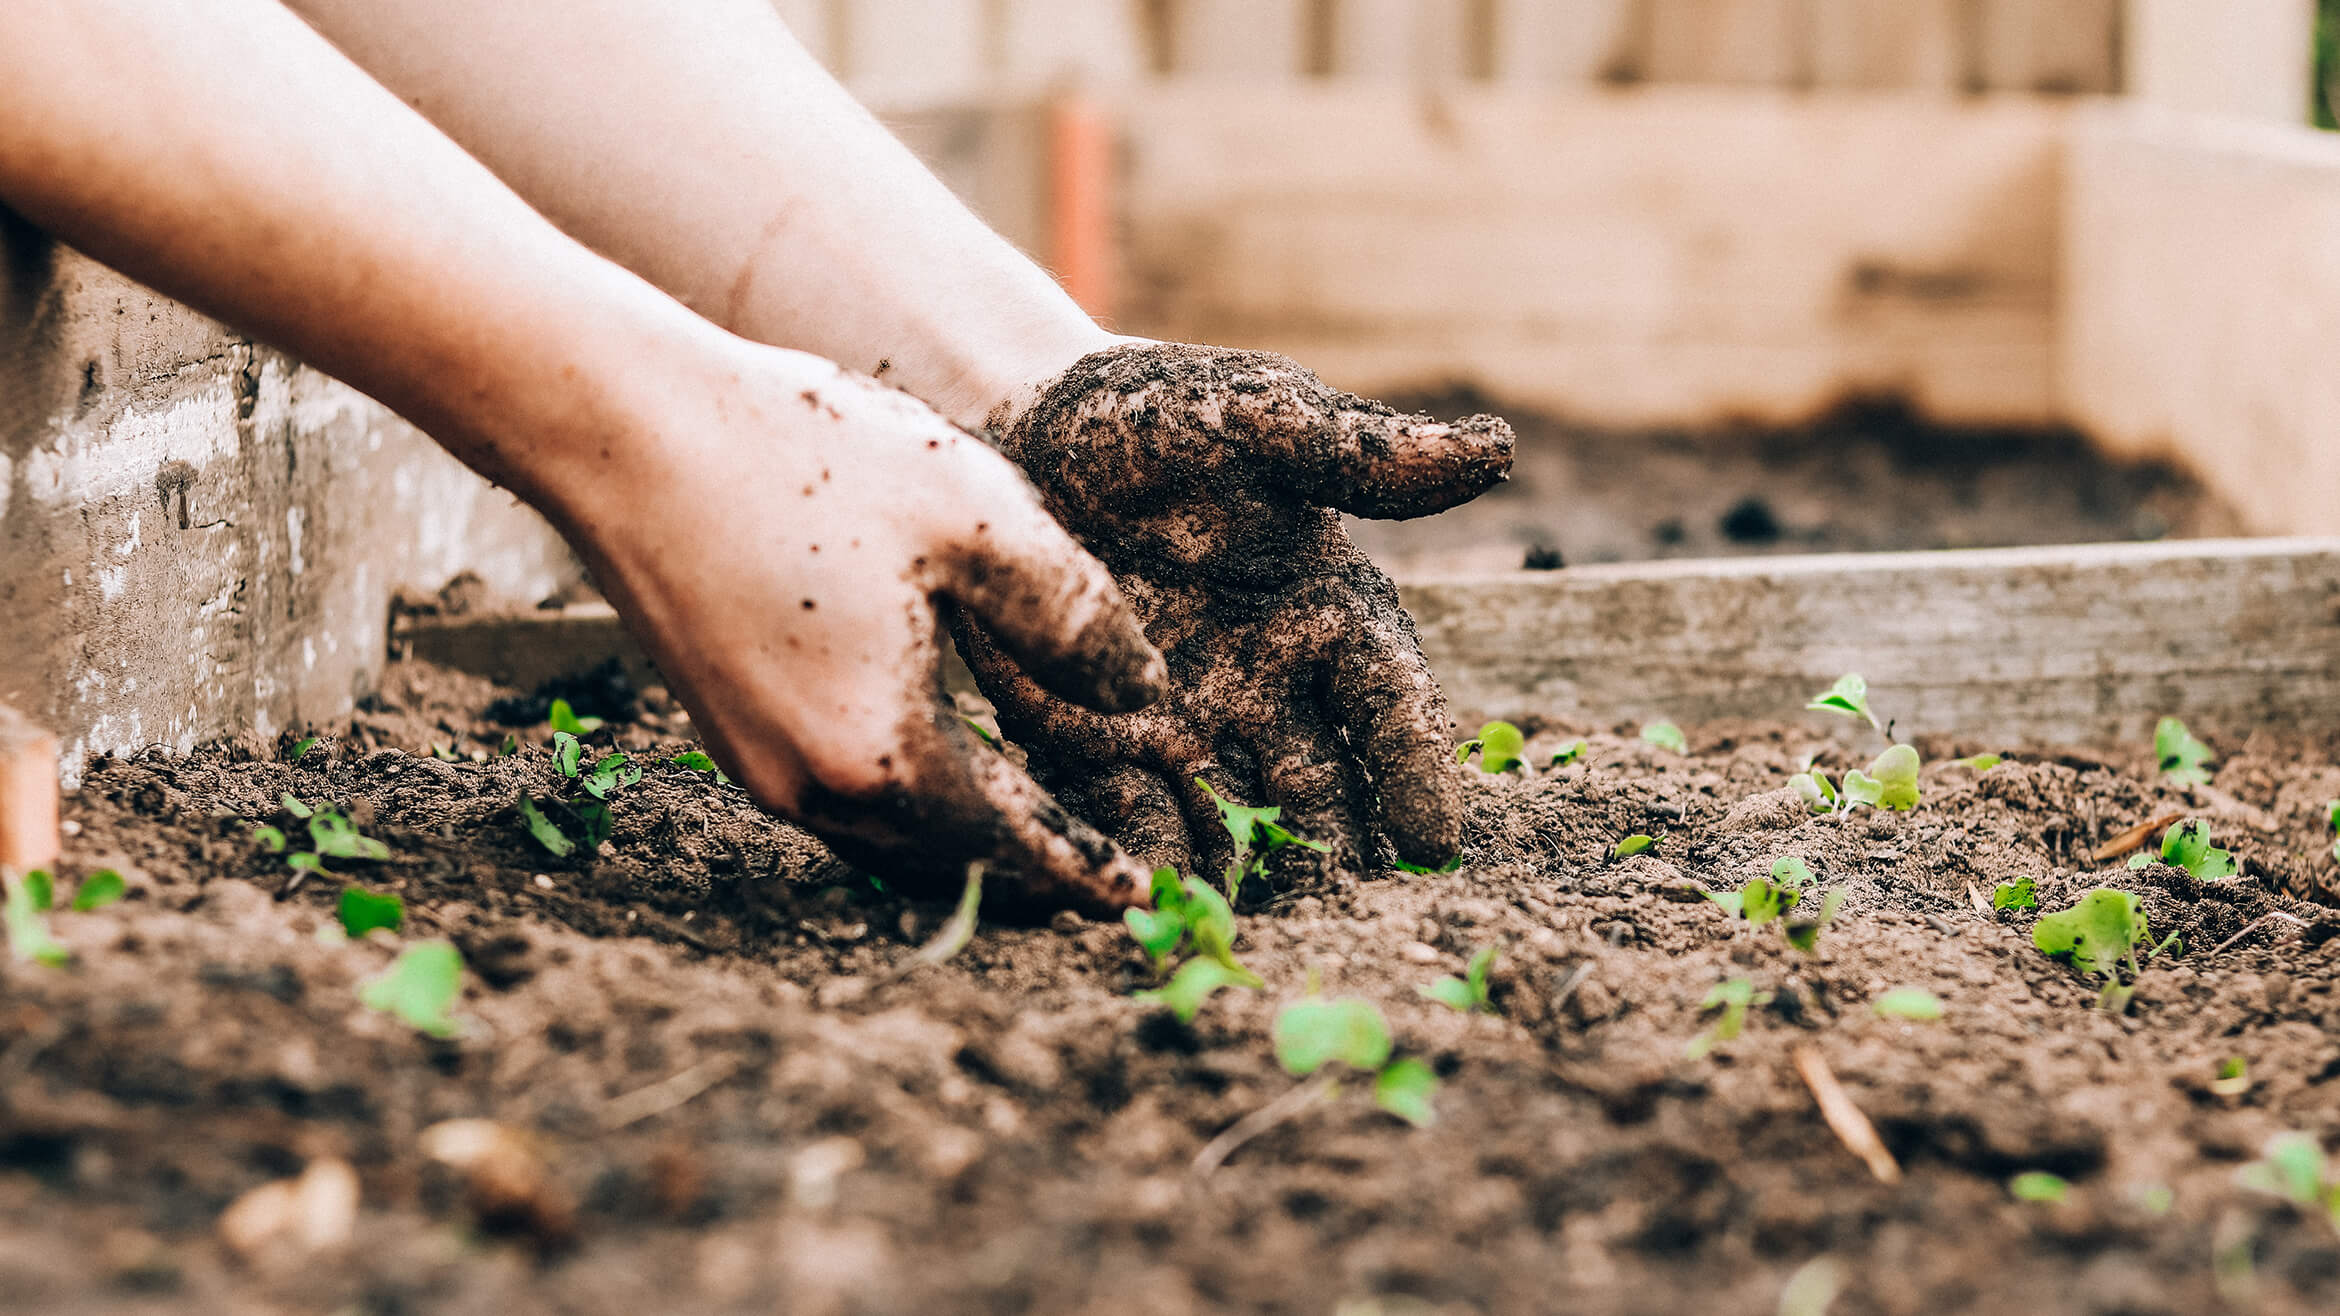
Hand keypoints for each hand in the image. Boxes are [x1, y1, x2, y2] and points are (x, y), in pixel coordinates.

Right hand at [554, 342, 1166, 913]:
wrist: (626, 429)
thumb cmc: (806, 458)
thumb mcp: (978, 518)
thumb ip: (1075, 618)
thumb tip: (1143, 695)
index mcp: (883, 752)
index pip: (1012, 843)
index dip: (1082, 869)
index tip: (1138, 899)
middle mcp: (811, 787)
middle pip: (947, 861)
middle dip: (1028, 874)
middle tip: (1099, 879)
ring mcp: (757, 765)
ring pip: (888, 839)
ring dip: (965, 844)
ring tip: (1034, 833)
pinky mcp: (726, 728)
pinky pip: (841, 798)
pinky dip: (908, 804)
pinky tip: (940, 767)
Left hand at [955, 342, 1512, 884]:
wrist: (1019, 423)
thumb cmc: (1156, 413)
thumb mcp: (1257, 419)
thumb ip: (1359, 453)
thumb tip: (1496, 449)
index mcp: (1327, 612)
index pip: (1389, 703)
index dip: (1415, 769)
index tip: (1434, 841)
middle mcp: (1268, 685)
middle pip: (1320, 786)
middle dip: (1336, 853)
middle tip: (1350, 918)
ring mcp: (1184, 722)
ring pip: (1232, 820)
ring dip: (1247, 876)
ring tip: (1254, 936)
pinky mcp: (1095, 741)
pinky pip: (1128, 814)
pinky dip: (1143, 859)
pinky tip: (1149, 904)